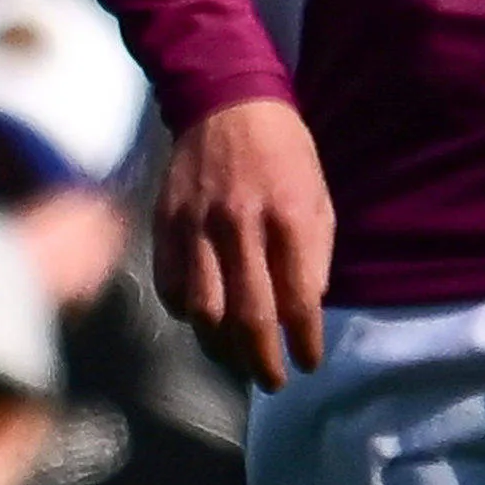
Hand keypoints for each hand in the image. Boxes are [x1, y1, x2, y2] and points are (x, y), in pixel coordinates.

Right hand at [157, 99, 335, 387]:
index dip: (305, 342)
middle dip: (263, 361)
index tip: (308, 362)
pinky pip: (171, 287)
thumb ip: (314, 254)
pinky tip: (203, 321)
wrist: (226, 103)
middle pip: (248, 317)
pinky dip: (186, 314)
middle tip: (272, 380)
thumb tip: (303, 309)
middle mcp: (240, 227)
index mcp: (288, 218)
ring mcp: (196, 228)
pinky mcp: (165, 225)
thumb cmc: (284, 154)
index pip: (298, 301)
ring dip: (221, 348)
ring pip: (204, 312)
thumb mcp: (319, 197)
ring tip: (237, 361)